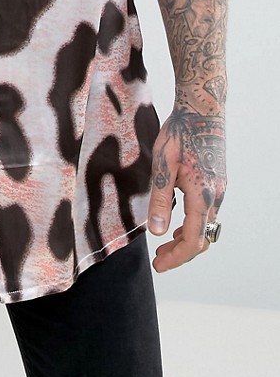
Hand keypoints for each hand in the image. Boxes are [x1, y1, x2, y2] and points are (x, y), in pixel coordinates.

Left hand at [148, 106, 225, 272]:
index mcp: (202, 196)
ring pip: (206, 226)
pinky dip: (193, 224)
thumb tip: (158, 233)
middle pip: (202, 238)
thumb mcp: (163, 166)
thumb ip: (161, 200)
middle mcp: (215, 196)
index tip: (159, 266)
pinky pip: (207, 212)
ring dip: (187, 238)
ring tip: (165, 244)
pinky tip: (178, 221)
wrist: (202, 110)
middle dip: (181, 253)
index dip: (176, 258)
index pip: (193, 241)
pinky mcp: (217, 181)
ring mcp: (219, 189)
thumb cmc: (180, 134)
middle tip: (159, 260)